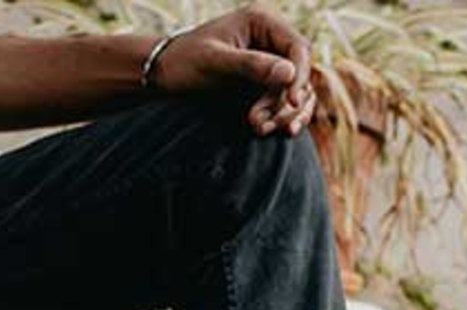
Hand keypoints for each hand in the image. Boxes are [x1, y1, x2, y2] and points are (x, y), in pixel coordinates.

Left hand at [155, 5, 315, 136]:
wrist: (167, 77)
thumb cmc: (185, 62)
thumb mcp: (215, 62)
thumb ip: (252, 66)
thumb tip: (290, 73)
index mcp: (261, 22)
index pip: (298, 49)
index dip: (300, 76)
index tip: (290, 102)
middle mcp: (271, 41)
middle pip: (300, 75)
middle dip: (284, 103)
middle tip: (258, 123)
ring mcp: (271, 65)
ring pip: (297, 93)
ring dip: (283, 115)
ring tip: (258, 128)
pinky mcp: (266, 87)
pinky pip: (287, 105)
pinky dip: (282, 119)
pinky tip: (271, 130)